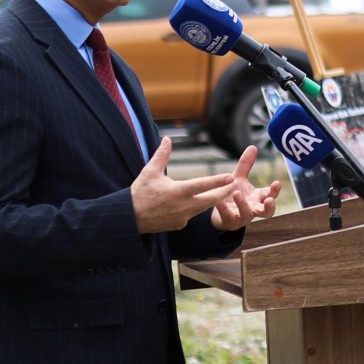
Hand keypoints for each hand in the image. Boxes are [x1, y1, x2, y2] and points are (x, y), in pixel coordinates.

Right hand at [130, 138, 248, 234]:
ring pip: (203, 208)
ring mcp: (183, 217)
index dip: (218, 181)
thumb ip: (161, 155)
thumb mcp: (149, 172)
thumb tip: (167, 139)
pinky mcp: (179, 225)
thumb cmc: (139, 193)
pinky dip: (196, 208)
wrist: (129, 218)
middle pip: (210, 200)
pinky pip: (192, 215)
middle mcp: (183, 206)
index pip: (203, 185)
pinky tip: (198, 203)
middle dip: (224, 193)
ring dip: (213, 200)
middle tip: (235, 186)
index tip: (231, 177)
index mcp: (178, 191)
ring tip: (224, 193)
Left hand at [208, 148, 282, 231]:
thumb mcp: (239, 178)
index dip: (275, 190)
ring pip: (247, 214)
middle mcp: (254, 209)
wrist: (220, 214)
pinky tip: (219, 200)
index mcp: (258, 198)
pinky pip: (228, 216)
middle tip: (269, 199)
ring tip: (237, 194)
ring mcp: (242, 217)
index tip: (276, 183)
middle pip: (267, 211)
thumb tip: (253, 146)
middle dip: (269, 206)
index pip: (271, 195)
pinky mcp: (230, 222)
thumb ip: (246, 165)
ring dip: (243, 204)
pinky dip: (224, 209)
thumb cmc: (234, 195)